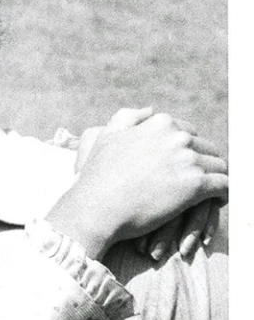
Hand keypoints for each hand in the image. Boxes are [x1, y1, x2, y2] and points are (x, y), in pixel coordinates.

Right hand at [49, 108, 227, 260]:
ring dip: (214, 179)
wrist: (96, 208)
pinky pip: (224, 185)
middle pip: (206, 148)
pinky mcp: (196, 184)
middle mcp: (177, 136)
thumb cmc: (97, 178)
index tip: (184, 167)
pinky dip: (223, 193)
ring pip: (218, 166)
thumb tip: (150, 110)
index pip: (189, 133)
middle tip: (195, 182)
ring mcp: (188, 159)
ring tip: (208, 193)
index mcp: (160, 123)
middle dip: (203, 164)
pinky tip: (216, 201)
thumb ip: (128, 117)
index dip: (187, 152)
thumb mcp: (106, 137)